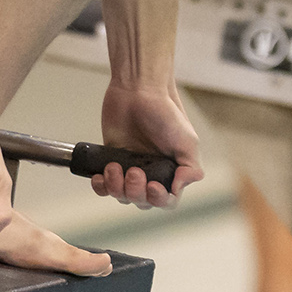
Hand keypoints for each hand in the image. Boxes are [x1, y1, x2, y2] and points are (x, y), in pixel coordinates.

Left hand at [93, 81, 205, 208]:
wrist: (138, 90)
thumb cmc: (165, 112)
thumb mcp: (188, 140)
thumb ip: (191, 169)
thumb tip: (178, 190)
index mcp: (171, 171)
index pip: (167, 200)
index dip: (159, 199)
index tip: (152, 185)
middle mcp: (151, 173)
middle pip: (142, 201)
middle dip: (136, 191)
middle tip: (134, 171)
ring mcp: (130, 167)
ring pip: (122, 195)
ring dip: (116, 188)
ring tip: (114, 167)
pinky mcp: (111, 160)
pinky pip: (104, 185)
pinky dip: (101, 186)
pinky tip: (99, 176)